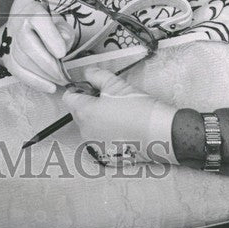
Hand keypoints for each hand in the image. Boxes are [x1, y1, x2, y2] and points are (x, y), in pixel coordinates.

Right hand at [2, 0, 74, 92]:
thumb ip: (64, 31)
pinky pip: (16, 70)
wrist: (26, 23)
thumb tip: (64, 39)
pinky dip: (32, 81)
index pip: (38, 20)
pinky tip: (47, 86)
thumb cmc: (47, 25)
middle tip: (62, 75)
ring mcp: (9, 40)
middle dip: (46, 63)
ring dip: (41, 75)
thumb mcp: (60, 23)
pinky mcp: (5, 56)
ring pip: (20, 59)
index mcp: (32, 10)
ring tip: (57, 82)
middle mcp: (17, 24)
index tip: (62, 53)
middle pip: (27, 43)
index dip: (50, 37)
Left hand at [61, 68, 178, 164]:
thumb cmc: (139, 108)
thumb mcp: (115, 84)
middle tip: (107, 97)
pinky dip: (105, 133)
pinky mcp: (106, 154)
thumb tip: (87, 73)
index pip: (68, 97)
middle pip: (77, 112)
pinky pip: (98, 139)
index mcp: (84, 112)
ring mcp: (95, 144)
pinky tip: (120, 127)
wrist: (159, 132)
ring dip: (96, 118)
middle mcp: (85, 131)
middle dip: (88, 103)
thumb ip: (96, 75)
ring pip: (88, 126)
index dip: (78, 89)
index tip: (89, 87)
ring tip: (117, 113)